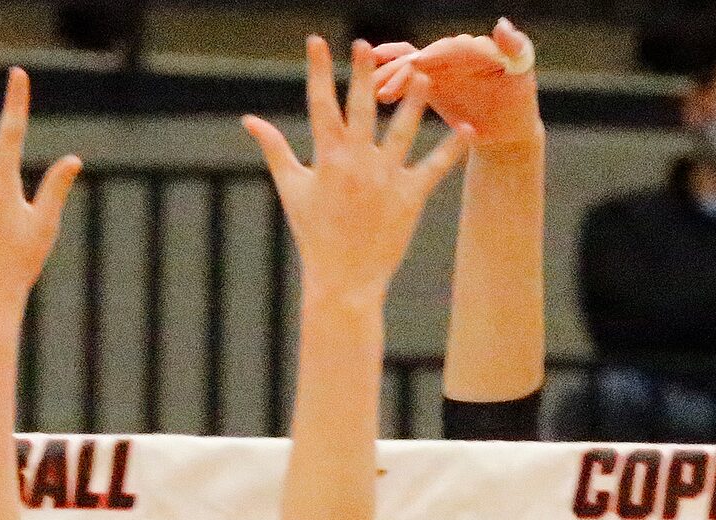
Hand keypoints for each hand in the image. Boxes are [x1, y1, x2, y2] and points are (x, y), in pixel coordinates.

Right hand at [244, 39, 470, 302]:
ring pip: (403, 131)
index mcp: (328, 158)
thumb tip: (248, 119)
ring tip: (424, 76)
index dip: (318, 70)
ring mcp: (386, 179)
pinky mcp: (410, 197)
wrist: (344, 281)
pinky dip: (451, 150)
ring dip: (414, 102)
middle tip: (368, 44)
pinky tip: (466, 129)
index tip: (317, 41)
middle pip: (363, 108)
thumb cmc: (314, 235)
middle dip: (365, 74)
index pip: (321, 104)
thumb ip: (274, 149)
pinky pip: (434, 168)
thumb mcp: (292, 190)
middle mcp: (358, 163)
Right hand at [375, 18, 539, 149]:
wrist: (508, 122)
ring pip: (410, 66)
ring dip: (391, 78)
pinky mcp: (429, 79)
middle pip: (425, 58)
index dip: (435, 58)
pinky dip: (389, 75)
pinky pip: (405, 72)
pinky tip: (370, 84)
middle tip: (388, 87)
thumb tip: (501, 24)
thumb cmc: (519, 97)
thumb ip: (516, 47)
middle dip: (406, 72)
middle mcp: (453, 51)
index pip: (452, 50)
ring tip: (374, 91)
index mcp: (475, 47)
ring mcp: (439, 65)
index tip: (419, 66)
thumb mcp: (523, 72)